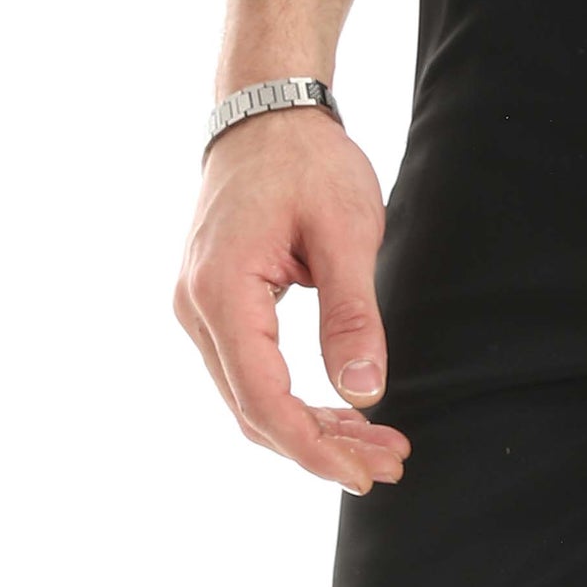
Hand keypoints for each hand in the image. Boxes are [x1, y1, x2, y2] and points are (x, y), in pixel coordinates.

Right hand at [175, 106, 410, 494]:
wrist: (266, 115)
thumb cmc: (308, 162)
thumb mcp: (347, 232)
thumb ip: (353, 314)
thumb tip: (365, 392)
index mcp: (222, 292)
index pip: (262, 398)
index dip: (313, 447)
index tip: (365, 471)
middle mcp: (196, 309)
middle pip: (253, 410)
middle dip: (322, 447)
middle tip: (390, 465)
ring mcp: (200, 309)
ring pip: (251, 397)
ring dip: (313, 428)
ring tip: (379, 446)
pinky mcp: (217, 305)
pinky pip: (252, 371)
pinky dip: (297, 400)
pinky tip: (346, 412)